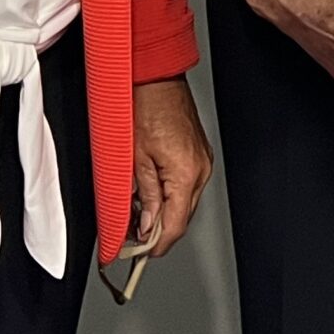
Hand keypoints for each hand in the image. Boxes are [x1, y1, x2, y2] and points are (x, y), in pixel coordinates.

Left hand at [129, 76, 212, 256]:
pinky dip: (170, 195)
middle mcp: (200, 171)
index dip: (155, 246)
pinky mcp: (199, 156)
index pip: (174, 226)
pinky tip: (151, 192)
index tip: (138, 254)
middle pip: (182, 219)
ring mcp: (203, 163)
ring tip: (137, 210)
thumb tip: (145, 226)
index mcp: (185, 174)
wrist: (157, 79)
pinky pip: (186, 187)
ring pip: (184, 204)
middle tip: (130, 235)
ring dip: (163, 213)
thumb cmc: (144, 108)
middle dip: (157, 231)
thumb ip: (144, 198)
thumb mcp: (134, 159)